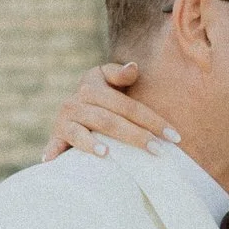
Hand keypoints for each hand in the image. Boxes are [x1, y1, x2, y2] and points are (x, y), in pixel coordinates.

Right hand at [43, 63, 178, 163]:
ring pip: (84, 132)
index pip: (128, 106)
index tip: (174, 136)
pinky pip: (58, 142)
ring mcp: (66, 118)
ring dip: (93, 143)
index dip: (152, 120)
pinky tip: (54, 161)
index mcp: (93, 86)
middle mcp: (77, 101)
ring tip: (107, 153)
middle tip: (159, 151)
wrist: (72, 107)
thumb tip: (134, 67)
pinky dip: (55, 150)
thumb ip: (120, 74)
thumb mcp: (107, 79)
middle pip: (110, 121)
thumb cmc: (100, 96)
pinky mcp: (57, 133)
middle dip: (136, 136)